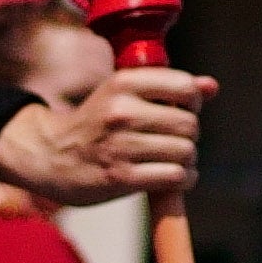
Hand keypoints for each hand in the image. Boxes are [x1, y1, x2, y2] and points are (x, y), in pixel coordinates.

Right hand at [0, 64, 209, 210]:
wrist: (50, 156)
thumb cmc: (95, 123)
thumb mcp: (122, 93)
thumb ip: (167, 86)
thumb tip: (212, 87)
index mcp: (122, 83)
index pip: (184, 86)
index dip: (193, 102)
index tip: (183, 110)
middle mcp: (122, 111)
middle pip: (189, 124)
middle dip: (190, 136)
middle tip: (176, 140)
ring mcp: (121, 145)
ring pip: (185, 152)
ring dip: (188, 161)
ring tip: (174, 161)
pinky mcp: (121, 177)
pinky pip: (174, 177)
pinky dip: (183, 179)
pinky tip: (174, 177)